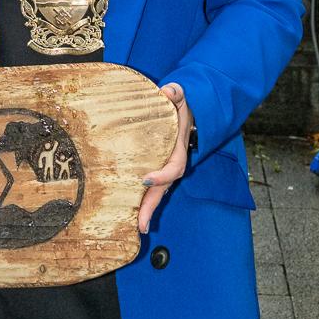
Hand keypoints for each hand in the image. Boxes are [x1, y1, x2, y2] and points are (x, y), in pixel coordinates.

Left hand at [137, 83, 192, 235]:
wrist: (187, 112)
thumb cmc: (180, 106)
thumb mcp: (181, 97)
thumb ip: (176, 93)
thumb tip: (169, 90)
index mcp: (178, 149)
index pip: (173, 167)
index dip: (162, 175)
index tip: (145, 179)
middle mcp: (172, 163)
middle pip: (163, 188)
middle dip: (152, 206)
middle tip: (142, 225)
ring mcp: (164, 169)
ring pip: (157, 192)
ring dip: (147, 209)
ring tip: (137, 227)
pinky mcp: (155, 169)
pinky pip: (150, 188)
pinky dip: (142, 201)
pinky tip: (131, 214)